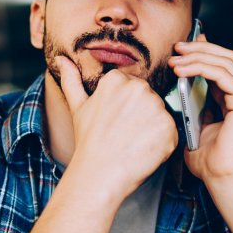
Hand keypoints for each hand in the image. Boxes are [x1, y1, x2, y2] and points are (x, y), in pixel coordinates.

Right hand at [56, 56, 177, 198]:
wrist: (99, 173)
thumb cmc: (88, 141)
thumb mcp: (77, 106)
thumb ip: (71, 79)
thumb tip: (61, 59)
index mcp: (117, 79)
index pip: (131, 87)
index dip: (125, 107)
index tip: (116, 121)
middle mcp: (139, 88)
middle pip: (149, 98)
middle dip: (141, 115)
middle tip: (124, 133)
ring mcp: (156, 107)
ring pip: (160, 115)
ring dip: (152, 128)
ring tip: (133, 142)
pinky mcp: (169, 127)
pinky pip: (171, 132)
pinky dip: (162, 143)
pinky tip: (144, 150)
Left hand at [168, 35, 232, 181]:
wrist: (226, 182)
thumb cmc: (212, 165)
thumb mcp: (197, 130)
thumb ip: (195, 111)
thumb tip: (180, 94)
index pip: (225, 67)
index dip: (205, 53)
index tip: (183, 47)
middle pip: (228, 58)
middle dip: (201, 48)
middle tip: (177, 46)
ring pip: (226, 61)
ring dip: (198, 55)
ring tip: (175, 58)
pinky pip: (222, 74)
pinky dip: (200, 67)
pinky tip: (182, 70)